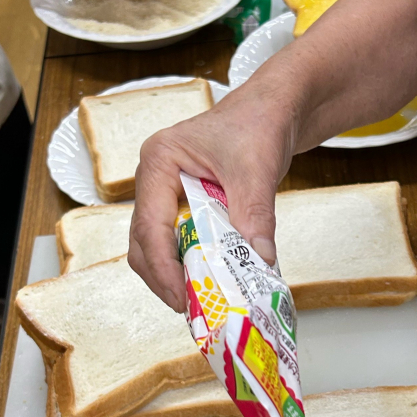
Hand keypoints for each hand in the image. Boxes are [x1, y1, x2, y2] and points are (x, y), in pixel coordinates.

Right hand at [129, 83, 295, 310]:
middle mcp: (154, 179)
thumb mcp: (257, 170)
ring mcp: (165, 193)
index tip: (180, 296)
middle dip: (162, 277)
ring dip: (173, 274)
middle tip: (188, 306)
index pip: (149, 225)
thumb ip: (255, 214)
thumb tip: (260, 260)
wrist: (273, 109)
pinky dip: (190, 263)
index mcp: (159, 161)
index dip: (162, 266)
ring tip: (198, 300)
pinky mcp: (182, 205)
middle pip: (143, 241)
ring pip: (155, 245)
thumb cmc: (258, 123)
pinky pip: (176, 241)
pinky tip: (208, 280)